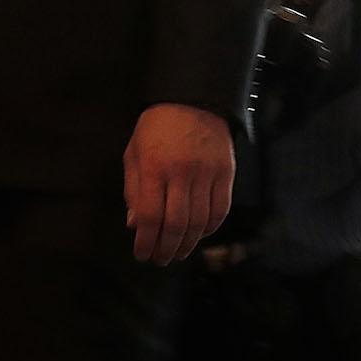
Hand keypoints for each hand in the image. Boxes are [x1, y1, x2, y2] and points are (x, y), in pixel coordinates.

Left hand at [122, 103, 234, 264]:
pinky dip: (209, 229)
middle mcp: (181, 172)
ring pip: (199, 221)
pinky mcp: (226, 174)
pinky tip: (198, 236)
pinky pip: (220, 211)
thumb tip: (135, 225)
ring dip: (187, 243)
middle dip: (166, 248)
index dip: (146, 240)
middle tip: (160, 260)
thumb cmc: (157, 128)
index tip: (142, 254)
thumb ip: (133, 189)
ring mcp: (207, 173)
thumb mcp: (135, 153)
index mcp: (154, 166)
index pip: (150, 215)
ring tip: (178, 253)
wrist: (192, 100)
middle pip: (175, 223)